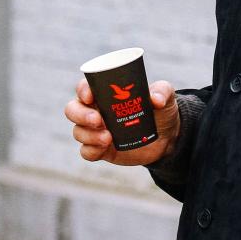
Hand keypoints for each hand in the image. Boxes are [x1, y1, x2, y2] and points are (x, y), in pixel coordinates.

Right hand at [65, 78, 179, 166]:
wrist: (167, 137)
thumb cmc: (160, 109)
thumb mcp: (165, 96)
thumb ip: (163, 92)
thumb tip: (155, 100)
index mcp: (104, 93)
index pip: (84, 87)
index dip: (82, 90)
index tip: (90, 95)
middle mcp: (95, 110)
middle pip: (73, 109)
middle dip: (80, 114)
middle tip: (98, 120)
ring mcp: (96, 131)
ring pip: (78, 131)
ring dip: (88, 134)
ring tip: (108, 138)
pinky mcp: (101, 150)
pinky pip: (86, 152)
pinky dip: (91, 150)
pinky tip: (103, 148)